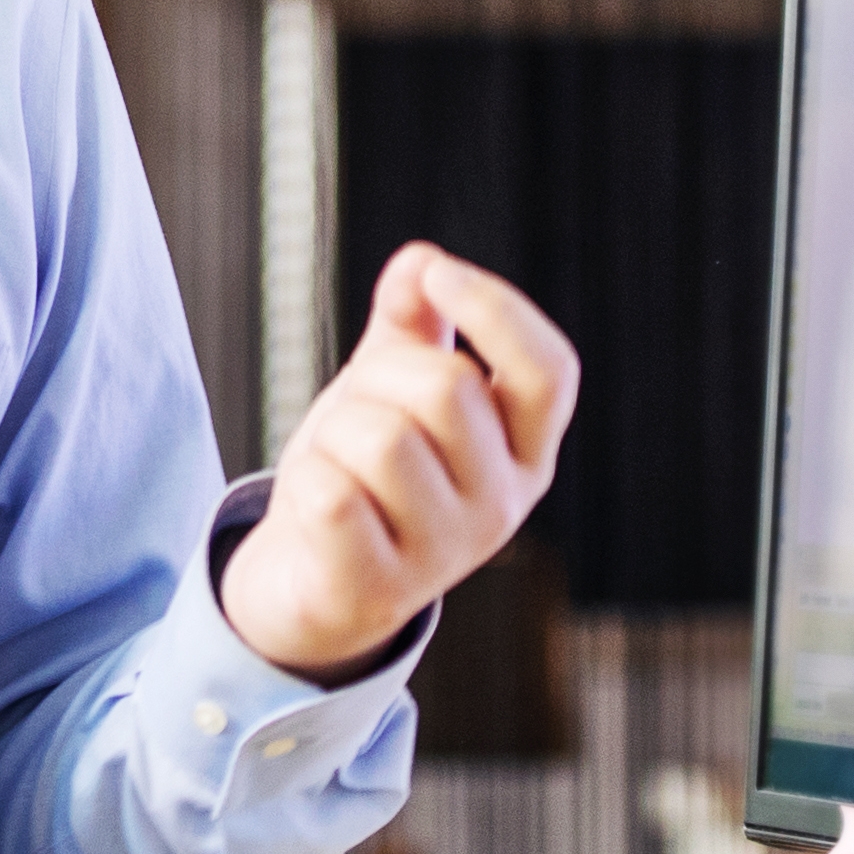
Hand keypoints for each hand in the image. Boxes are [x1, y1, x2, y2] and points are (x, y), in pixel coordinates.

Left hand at [220, 243, 578, 681]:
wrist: (308, 589)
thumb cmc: (361, 476)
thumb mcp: (392, 393)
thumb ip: (413, 326)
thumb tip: (420, 262)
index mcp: (524, 452)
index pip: (549, 371)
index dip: (498, 310)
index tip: (437, 276)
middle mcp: (501, 506)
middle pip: (446, 388)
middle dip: (378, 377)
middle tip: (353, 415)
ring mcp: (444, 555)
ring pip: (382, 439)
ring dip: (333, 434)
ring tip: (334, 466)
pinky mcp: (378, 590)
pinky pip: (332, 496)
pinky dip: (304, 482)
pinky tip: (313, 511)